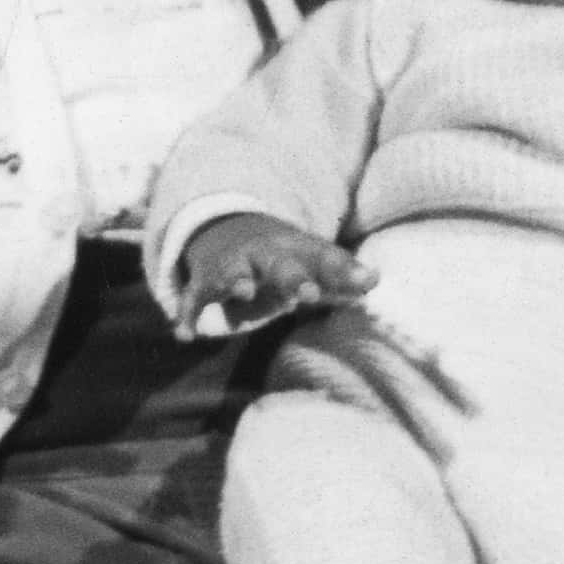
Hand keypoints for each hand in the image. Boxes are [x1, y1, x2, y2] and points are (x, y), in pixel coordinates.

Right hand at [172, 210, 365, 333]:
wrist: (225, 229)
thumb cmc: (281, 257)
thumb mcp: (310, 260)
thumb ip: (341, 274)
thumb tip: (377, 279)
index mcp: (294, 250)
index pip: (323, 258)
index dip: (343, 271)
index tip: (366, 282)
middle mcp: (263, 255)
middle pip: (280, 265)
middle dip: (293, 278)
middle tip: (309, 294)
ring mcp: (232, 266)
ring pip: (234, 273)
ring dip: (238, 280)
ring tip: (244, 291)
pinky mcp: (206, 282)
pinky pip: (195, 298)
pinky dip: (188, 315)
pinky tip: (186, 335)